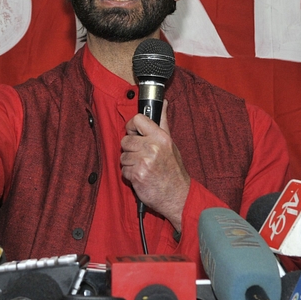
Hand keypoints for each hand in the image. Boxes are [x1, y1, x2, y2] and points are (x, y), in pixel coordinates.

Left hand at [121, 101, 190, 231]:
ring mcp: (144, 161)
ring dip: (130, 163)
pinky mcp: (137, 175)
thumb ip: (162, 123)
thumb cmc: (173, 170)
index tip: (133, 132)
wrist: (177, 196)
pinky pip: (124, 170)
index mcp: (161, 137)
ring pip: (123, 156)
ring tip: (143, 167)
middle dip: (131, 149)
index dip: (132, 125)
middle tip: (142, 156)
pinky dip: (130, 175)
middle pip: (126, 140)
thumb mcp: (171, 144)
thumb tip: (162, 103)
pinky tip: (141, 176)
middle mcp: (152, 147)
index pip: (138, 119)